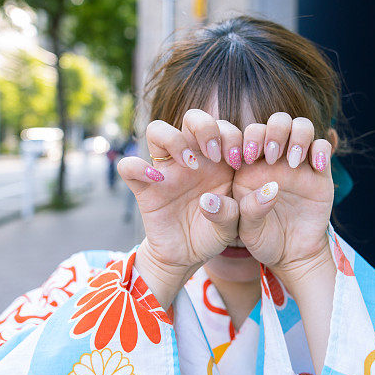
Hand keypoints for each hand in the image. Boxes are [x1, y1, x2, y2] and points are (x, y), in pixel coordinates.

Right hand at [118, 109, 242, 307]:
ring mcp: (165, 170)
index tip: (241, 161)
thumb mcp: (238, 224)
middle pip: (192, 118)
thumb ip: (246, 209)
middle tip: (216, 155)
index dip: (234, 136)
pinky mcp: (143, 187)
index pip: (224, 127)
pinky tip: (158, 180)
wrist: (187, 256)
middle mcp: (191, 158)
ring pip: (157, 130)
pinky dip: (138, 167)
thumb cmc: (215, 233)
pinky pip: (128, 167)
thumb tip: (220, 197)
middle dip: (206, 127)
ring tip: (190, 164)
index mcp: (218, 160)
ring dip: (175, 139)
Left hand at [232, 112, 334, 283]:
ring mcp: (299, 162)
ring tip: (294, 161)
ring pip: (301, 127)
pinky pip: (323, 147)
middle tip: (272, 155)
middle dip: (273, 131)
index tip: (245, 157)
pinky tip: (316, 167)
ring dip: (297, 136)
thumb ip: (248, 211)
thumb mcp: (248, 230)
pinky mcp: (320, 172)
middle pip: (276, 122)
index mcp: (249, 165)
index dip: (246, 137)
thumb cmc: (263, 239)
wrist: (292, 254)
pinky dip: (321, 150)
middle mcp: (274, 158)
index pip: (247, 134)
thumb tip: (267, 191)